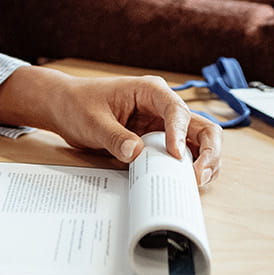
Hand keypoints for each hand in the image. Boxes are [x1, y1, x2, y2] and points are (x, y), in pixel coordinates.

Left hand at [0, 65, 221, 186]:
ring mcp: (164, 125)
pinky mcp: (159, 141)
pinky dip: (189, 169)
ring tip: (196, 183)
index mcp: (151, 91)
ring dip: (204, 162)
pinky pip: (183, 155)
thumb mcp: (92, 121)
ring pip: (199, 143)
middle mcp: (164, 107)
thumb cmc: (78, 104)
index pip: (177, 111)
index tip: (174, 156)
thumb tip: (136, 153)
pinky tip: (185, 184)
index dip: (180, 134)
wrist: (65, 107)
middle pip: (202, 126)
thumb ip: (114, 137)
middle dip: (208, 151)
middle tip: (197, 176)